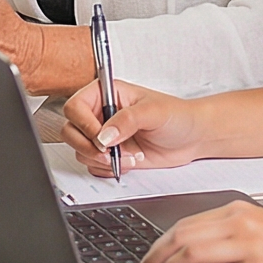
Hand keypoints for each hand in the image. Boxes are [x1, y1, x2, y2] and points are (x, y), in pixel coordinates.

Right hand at [61, 82, 204, 173]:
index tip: (102, 137)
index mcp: (106, 93)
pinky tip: (128, 162)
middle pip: (70, 131)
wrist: (193, 138)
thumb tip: (105, 135)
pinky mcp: (109, 154)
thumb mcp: (154, 112)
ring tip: (128, 156)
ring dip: (101, 160)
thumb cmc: (178, 116)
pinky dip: (107, 169)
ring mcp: (104, 135)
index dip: (84, 124)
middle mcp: (100, 114)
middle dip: (88, 146)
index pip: (75, 106)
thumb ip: (128, 120)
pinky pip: (93, 165)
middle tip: (110, 152)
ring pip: (79, 150)